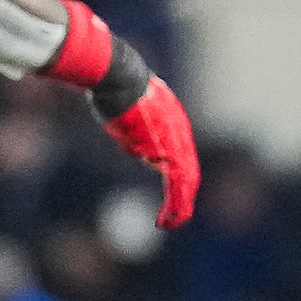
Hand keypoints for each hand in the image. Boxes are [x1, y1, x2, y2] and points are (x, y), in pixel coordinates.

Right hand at [97, 76, 199, 228]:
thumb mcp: (125, 108)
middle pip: (188, 170)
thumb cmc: (112, 85)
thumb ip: (133, 128)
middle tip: (175, 216)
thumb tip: (132, 142)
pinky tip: (167, 220)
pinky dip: (175, 205)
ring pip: (187, 181)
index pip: (180, 153)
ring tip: (170, 223)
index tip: (170, 191)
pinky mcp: (170, 151)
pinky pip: (178, 185)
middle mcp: (179, 130)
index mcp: (171, 120)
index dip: (177, 176)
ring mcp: (177, 140)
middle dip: (182, 196)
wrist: (118, 77)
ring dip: (179, 206)